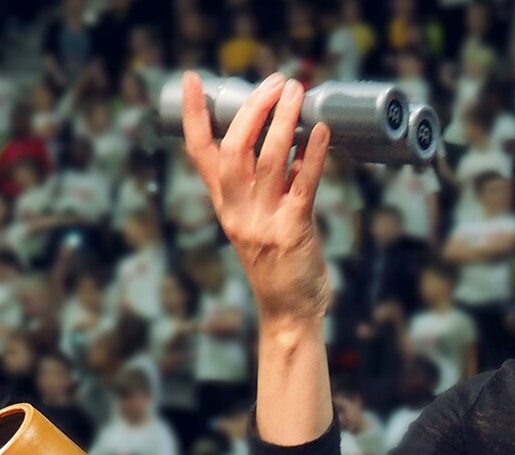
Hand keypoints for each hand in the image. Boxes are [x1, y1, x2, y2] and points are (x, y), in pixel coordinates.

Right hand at [181, 71, 331, 325]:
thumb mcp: (260, 222)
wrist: (289, 314)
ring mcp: (263, 221)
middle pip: (234, 148)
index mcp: (225, 206)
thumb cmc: (279, 266)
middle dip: (252, 109)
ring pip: (269, 159)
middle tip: (274, 80)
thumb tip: (292, 143)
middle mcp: (238, 210)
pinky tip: (321, 131)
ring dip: (283, 121)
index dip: (195, 116)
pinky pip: (303, 185)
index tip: (193, 80)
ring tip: (296, 91)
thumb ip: (269, 187)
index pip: (201, 154)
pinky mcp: (293, 231)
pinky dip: (312, 155)